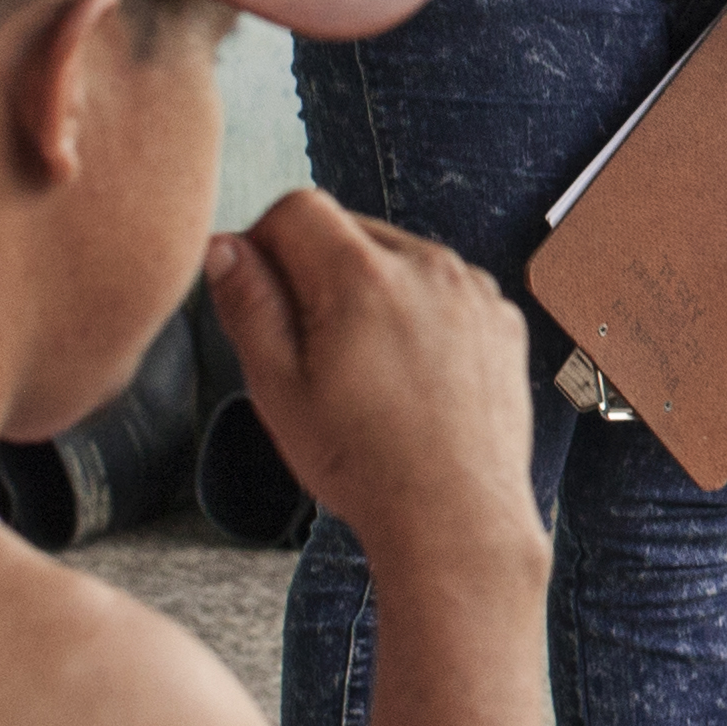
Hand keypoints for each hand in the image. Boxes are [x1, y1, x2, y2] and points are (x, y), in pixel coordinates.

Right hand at [201, 192, 547, 581]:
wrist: (457, 518)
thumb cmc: (362, 463)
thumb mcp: (278, 389)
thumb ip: (248, 305)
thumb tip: (224, 247)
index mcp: (364, 276)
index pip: (298, 207)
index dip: (265, 243)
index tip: (261, 296)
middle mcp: (428, 266)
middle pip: (350, 229)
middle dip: (317, 269)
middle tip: (311, 349)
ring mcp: (474, 291)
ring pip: (399, 258)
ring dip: (370, 290)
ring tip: (366, 372)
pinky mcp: (503, 319)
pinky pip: (445, 291)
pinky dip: (420, 314)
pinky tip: (411, 377)